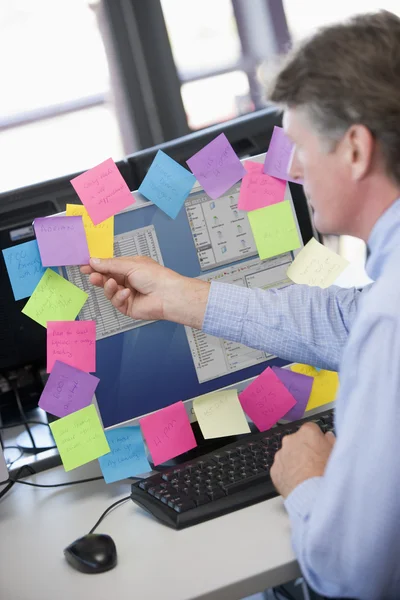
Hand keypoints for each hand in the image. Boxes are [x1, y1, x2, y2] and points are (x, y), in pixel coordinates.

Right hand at [80, 256, 209, 327]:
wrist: (168, 295)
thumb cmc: (155, 276)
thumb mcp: (130, 265)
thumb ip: (110, 264)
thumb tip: (93, 261)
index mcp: (130, 267)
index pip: (109, 265)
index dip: (97, 265)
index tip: (85, 265)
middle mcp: (128, 280)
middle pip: (106, 278)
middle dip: (98, 277)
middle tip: (91, 275)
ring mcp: (127, 294)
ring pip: (109, 291)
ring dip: (108, 287)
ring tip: (111, 283)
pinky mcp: (127, 306)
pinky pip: (116, 301)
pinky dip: (119, 297)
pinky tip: (127, 293)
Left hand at [270, 423, 335, 497]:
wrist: (312, 494)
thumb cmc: (326, 473)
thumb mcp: (336, 453)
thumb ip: (331, 441)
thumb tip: (328, 437)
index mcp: (307, 433)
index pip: (311, 429)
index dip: (317, 439)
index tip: (320, 447)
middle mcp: (291, 440)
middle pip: (297, 442)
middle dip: (304, 450)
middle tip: (314, 463)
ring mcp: (280, 455)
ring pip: (288, 455)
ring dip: (294, 462)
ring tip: (306, 475)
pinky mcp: (274, 470)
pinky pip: (281, 469)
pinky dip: (287, 474)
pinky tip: (298, 482)